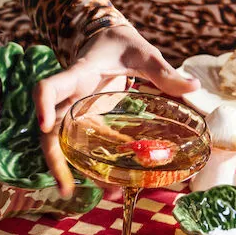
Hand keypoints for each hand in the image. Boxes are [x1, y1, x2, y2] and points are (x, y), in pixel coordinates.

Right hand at [33, 25, 199, 196]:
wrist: (104, 39)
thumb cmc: (120, 44)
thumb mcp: (142, 53)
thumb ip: (163, 71)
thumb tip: (193, 87)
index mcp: (77, 74)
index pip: (49, 88)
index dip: (42, 105)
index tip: (44, 126)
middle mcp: (69, 96)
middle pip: (49, 130)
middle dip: (54, 160)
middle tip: (66, 189)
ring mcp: (74, 111)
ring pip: (62, 144)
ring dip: (74, 171)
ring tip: (99, 195)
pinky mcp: (85, 121)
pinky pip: (83, 145)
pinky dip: (95, 163)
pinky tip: (112, 183)